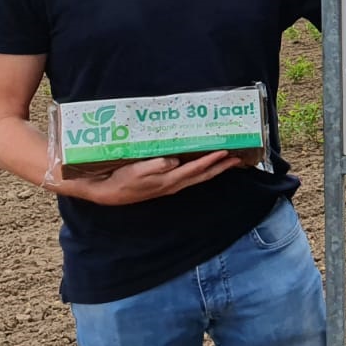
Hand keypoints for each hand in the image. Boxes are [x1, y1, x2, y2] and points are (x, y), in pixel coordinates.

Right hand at [68, 150, 238, 204]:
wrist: (108, 193)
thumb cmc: (121, 180)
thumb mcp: (136, 171)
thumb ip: (156, 165)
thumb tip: (175, 160)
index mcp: (169, 180)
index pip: (196, 169)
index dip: (212, 160)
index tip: (226, 152)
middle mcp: (173, 184)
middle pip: (203, 175)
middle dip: (221, 167)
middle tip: (238, 158)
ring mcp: (170, 185)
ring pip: (198, 177)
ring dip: (214, 169)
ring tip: (227, 160)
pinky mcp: (165, 184)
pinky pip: (189, 176)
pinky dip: (200, 170)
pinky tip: (202, 164)